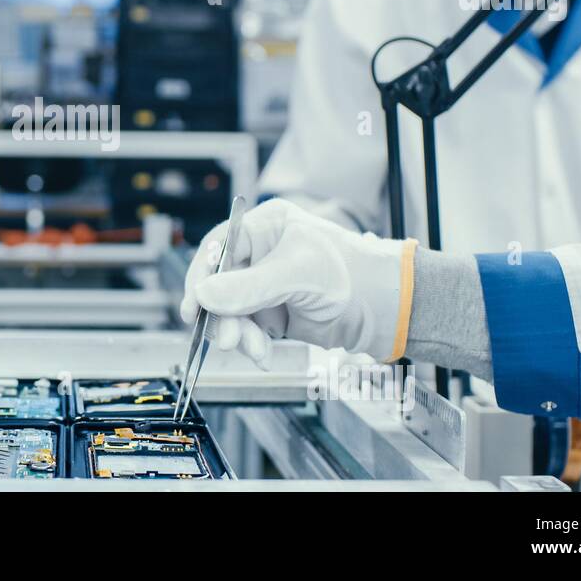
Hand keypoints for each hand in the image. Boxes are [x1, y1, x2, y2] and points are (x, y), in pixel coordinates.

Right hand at [180, 199, 413, 365]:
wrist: (386, 309)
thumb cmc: (353, 273)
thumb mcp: (298, 273)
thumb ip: (249, 286)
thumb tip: (204, 295)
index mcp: (265, 227)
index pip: (219, 247)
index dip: (202, 276)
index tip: (194, 306)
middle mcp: (260, 255)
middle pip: (219, 284)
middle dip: (222, 315)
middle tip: (227, 338)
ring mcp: (264, 286)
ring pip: (230, 312)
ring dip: (238, 334)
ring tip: (255, 349)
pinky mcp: (272, 314)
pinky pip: (247, 330)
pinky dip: (251, 345)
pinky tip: (263, 353)